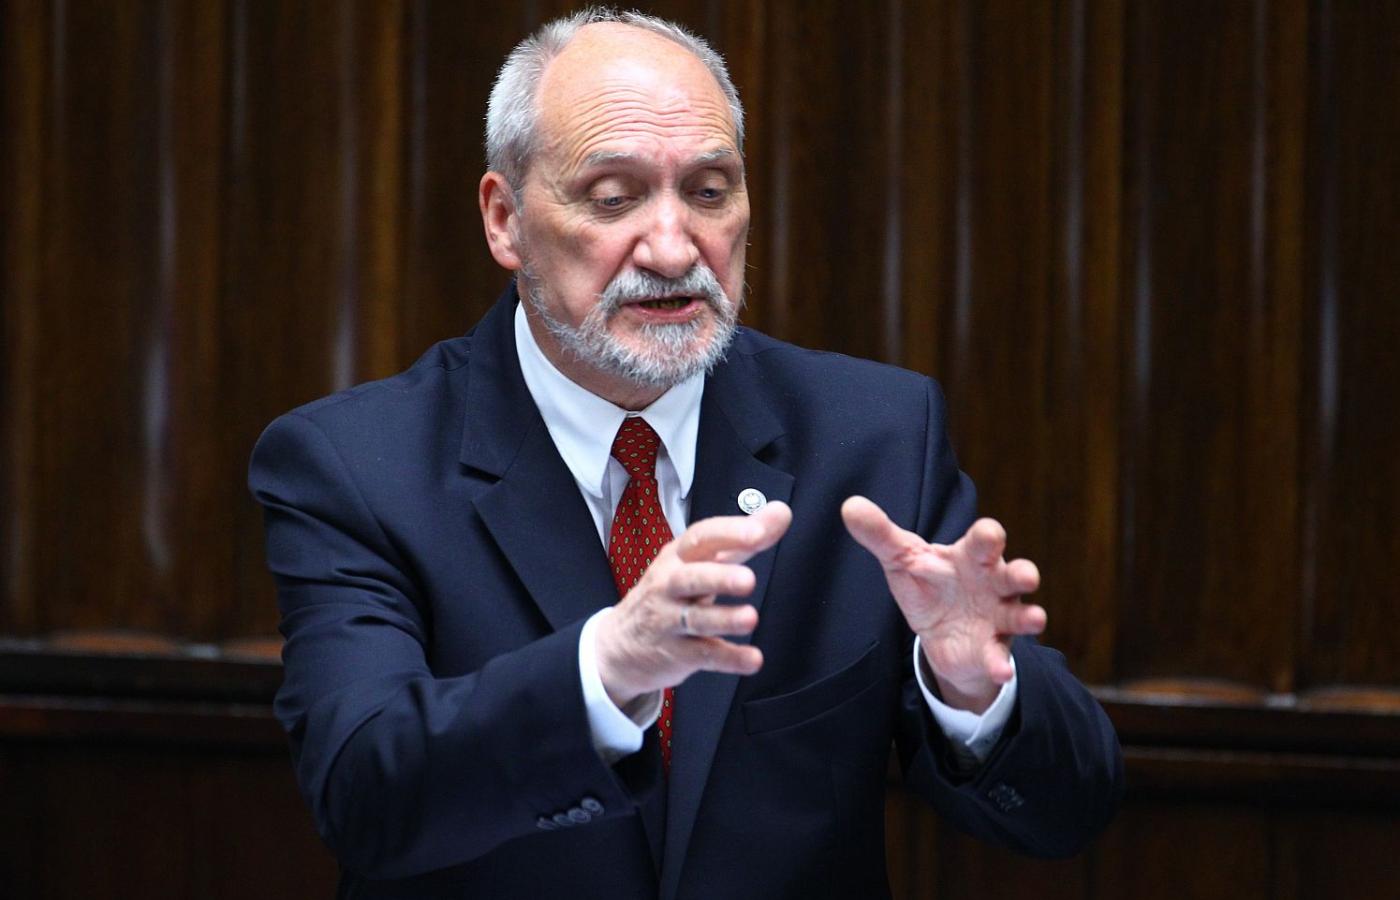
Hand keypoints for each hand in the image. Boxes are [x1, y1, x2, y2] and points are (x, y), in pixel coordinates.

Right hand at [595, 501, 792, 708]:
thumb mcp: (700, 561)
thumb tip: (780, 512)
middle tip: (748, 580)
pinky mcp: (675, 654)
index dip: (730, 534)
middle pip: (691, 578)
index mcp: (679, 557)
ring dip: (724, 619)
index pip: (702, 538)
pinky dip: (729, 658)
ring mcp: (669, 621)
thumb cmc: (669, 593)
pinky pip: (703, 655)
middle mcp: (670, 585)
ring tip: (750, 618)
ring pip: (696, 619)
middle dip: (719, 577)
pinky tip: (752, 659)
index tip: (760, 531)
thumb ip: (743, 539)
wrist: (620, 644)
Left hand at [841, 496, 1044, 712]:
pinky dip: (1000, 663)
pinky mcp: (992, 648)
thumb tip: (849, 506)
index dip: (989, 535)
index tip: (989, 534)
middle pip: (1013, 573)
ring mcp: (998, 616)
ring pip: (1020, 614)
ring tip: (1035, 620)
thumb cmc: (929, 582)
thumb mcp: (902, 559)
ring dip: (1029, 618)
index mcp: (971, 556)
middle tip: (1026, 576)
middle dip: (1022, 573)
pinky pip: (999, 656)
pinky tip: (1001, 671)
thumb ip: (880, 535)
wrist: (939, 631)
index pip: (986, 539)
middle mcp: (993, 583)